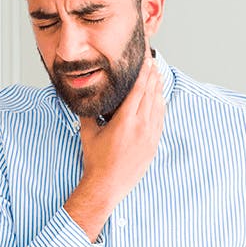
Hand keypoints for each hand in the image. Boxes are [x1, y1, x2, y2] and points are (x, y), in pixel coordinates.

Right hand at [63, 57, 165, 241]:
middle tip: (154, 63)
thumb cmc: (95, 160)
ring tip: (158, 77)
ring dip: (158, 90)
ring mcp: (150, 136)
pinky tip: (159, 100)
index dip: (144, 73)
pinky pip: (160, 120)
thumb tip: (85, 98)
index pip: (138, 90)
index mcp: (125, 120)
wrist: (107, 185)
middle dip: (153, 77)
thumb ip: (88, 113)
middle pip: (151, 95)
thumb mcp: (88, 132)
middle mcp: (141, 126)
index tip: (147, 61)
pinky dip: (160, 106)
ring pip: (158, 106)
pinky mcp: (153, 145)